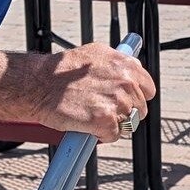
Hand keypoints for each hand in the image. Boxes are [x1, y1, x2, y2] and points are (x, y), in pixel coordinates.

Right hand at [35, 43, 156, 142]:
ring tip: (92, 113)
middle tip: (103, 107)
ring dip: (112, 123)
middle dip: (124, 111)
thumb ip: (118, 63)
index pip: (148, 89)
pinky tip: (88, 123)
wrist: (41, 83)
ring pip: (127, 123)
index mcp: (126, 65)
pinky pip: (113, 135)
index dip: (136, 96)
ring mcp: (117, 101)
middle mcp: (125, 81)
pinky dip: (101, 134)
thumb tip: (131, 69)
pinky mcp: (106, 120)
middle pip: (140, 109)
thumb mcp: (96, 53)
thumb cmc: (63, 71)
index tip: (126, 100)